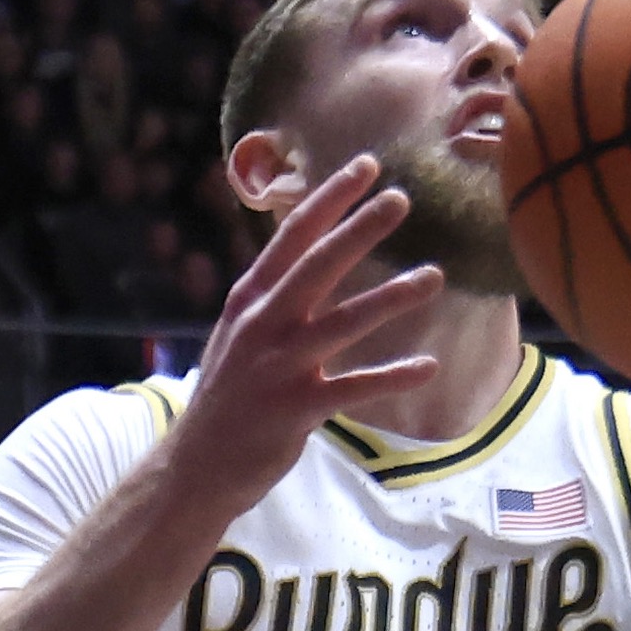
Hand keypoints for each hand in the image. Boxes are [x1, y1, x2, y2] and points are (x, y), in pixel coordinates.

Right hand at [166, 164, 448, 506]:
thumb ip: (272, 295)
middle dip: (361, 229)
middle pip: (318, 266)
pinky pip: (354, 388)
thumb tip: (307, 253)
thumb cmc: (228, 394)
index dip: (331, 198)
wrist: (196, 465)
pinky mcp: (296, 408)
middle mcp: (263, 324)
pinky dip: (393, 377)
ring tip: (434, 277)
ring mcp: (279, 366)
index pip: (293, 236)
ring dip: (391, 298)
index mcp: (250, 299)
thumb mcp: (239, 332)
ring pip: (344, 323)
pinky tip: (429, 366)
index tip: (367, 165)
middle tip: (401, 199)